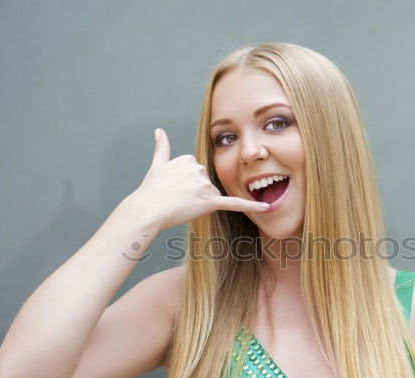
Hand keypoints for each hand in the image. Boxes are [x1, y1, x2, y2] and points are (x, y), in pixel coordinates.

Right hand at [125, 128, 268, 231]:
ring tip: (181, 205)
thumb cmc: (151, 191)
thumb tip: (159, 131)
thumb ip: (162, 147)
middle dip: (194, 193)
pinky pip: (234, 203)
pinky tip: (266, 207)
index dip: (186, 184)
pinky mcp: (209, 202)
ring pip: (210, 196)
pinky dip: (251, 206)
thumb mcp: (156, 165)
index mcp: (189, 158)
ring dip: (199, 202)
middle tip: (176, 199)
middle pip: (205, 184)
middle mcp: (199, 168)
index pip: (196, 172)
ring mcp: (204, 186)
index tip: (174, 188)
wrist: (147, 209)